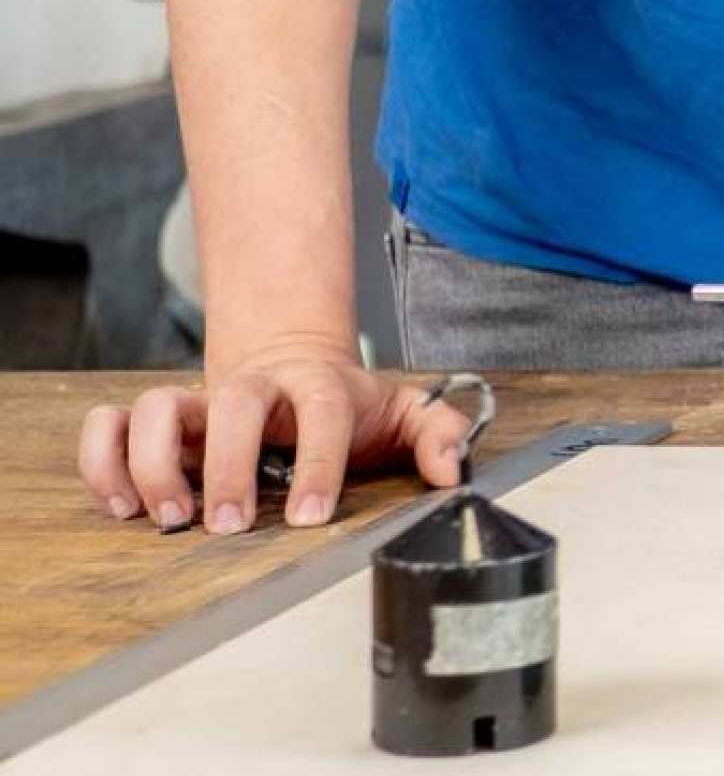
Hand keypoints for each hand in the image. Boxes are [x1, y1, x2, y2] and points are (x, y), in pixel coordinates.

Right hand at [78, 347, 476, 533]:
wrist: (293, 364)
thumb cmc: (349, 404)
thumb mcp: (404, 411)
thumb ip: (439, 434)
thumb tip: (453, 470)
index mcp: (319, 386)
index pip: (324, 415)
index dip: (319, 464)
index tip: (309, 518)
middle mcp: (253, 388)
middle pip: (232, 406)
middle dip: (227, 466)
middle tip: (230, 526)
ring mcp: (199, 400)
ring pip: (155, 407)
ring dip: (153, 463)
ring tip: (169, 519)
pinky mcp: (156, 420)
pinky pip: (109, 424)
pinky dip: (103, 461)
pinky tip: (123, 506)